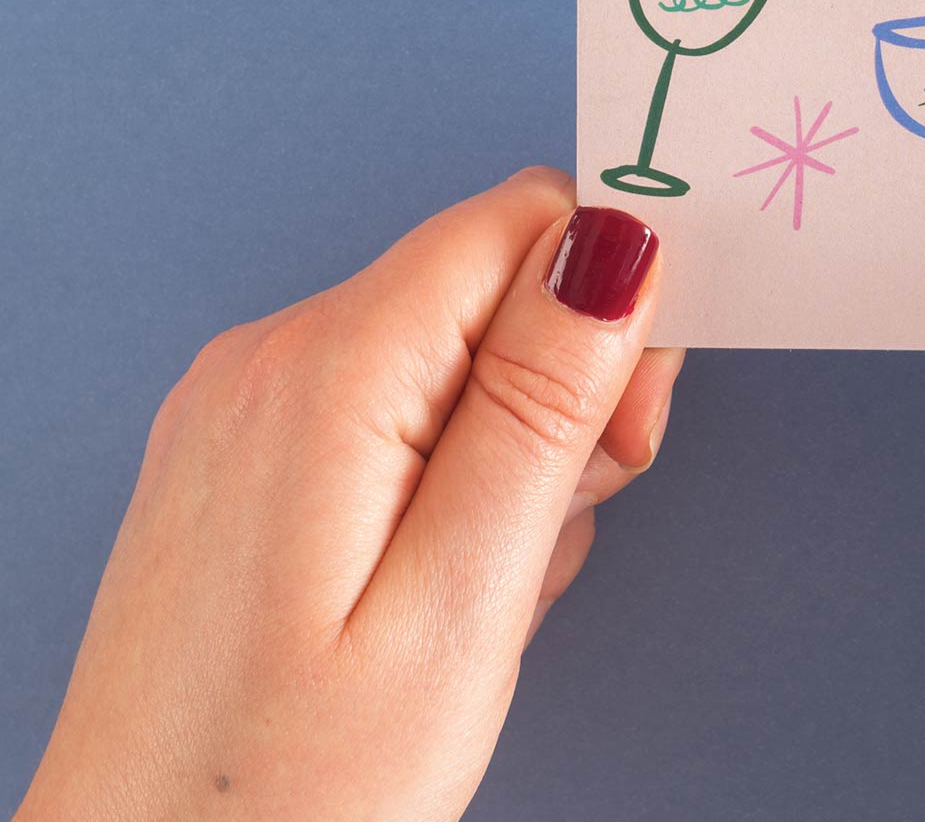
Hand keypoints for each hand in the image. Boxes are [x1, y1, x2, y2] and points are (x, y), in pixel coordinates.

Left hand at [20, 170, 673, 821]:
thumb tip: (615, 240)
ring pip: (458, 354)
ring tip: (481, 592)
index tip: (623, 433)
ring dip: (511, 456)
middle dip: (565, 394)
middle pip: (495, 285)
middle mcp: (270, 358)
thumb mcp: (457, 605)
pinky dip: (449, 483)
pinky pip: (399, 413)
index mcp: (325, 372)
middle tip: (545, 539)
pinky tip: (431, 592)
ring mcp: (244, 408)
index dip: (607, 304)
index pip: (524, 218)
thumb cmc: (285, 800)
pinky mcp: (245, 460)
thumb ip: (542, 404)